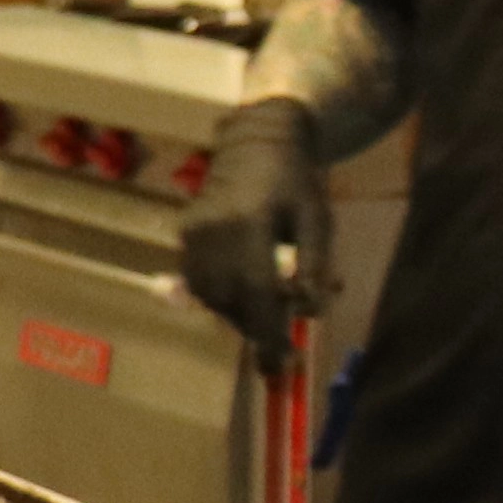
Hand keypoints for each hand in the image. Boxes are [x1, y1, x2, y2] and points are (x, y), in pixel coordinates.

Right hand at [181, 99, 331, 368]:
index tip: (281, 366)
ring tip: (267, 310)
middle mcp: (214, 230)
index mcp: (251, 222)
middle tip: (281, 344)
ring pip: (211, 297)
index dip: (268, 333)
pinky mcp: (184, 232)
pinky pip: (198, 282)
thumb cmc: (298, 180)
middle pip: (232, 300)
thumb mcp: (318, 220)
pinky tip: (245, 291)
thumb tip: (308, 313)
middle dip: (257, 327)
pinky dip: (221, 297)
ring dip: (239, 314)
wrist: (258, 136)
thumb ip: (314, 266)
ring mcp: (193, 232)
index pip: (257, 292)